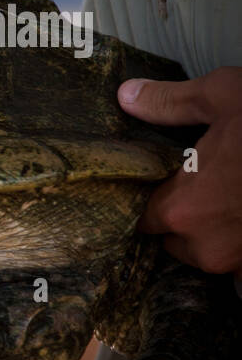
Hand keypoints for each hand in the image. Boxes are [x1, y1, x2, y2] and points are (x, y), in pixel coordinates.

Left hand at [118, 66, 241, 274]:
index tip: (169, 180)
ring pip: (211, 254)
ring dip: (218, 233)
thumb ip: (169, 103)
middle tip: (209, 183)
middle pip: (175, 240)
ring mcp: (241, 263)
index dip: (154, 197)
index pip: (142, 217)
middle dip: (186, 216)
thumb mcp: (224, 97)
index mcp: (181, 209)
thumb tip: (129, 96)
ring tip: (235, 195)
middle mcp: (206, 246)